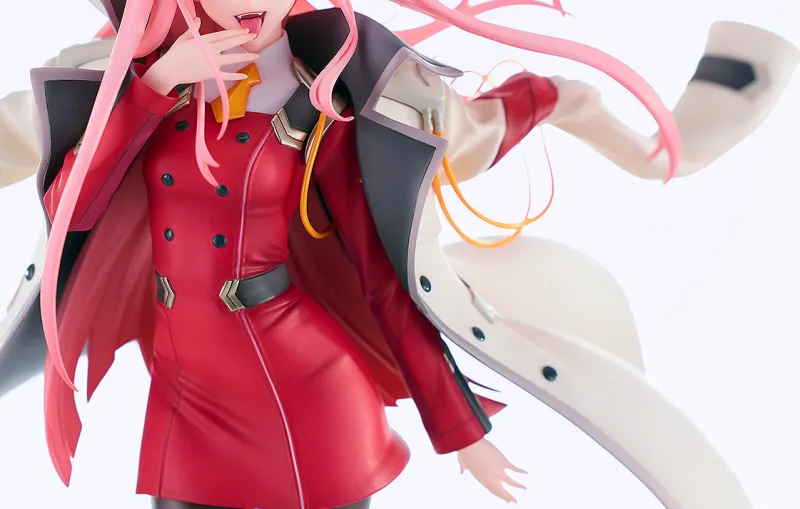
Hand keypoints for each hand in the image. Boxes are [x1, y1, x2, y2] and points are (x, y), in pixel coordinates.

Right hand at [143, 18, 258, 94]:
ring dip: (246, 57)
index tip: (245, 30)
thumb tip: (199, 20)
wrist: (170, 70)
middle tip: (254, 36)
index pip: (223, 35)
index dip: (235, 32)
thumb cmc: (175, 54)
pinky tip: (244, 76)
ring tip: (257, 56)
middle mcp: (210, 50)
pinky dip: (235, 76)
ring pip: (232, 59)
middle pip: (230, 43)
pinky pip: (226, 75)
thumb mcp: (184, 38)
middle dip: (243, 39)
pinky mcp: (211, 74)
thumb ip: (194, 29)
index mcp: (204, 40)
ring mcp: (212, 62)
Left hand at [457, 438, 526, 502]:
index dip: (500, 496)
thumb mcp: (463, 464)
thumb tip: (461, 472)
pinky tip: (526, 473)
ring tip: (525, 489)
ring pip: (512, 482)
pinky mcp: (504, 463)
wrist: (470, 444)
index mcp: (483, 481)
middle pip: (503, 492)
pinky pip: (514, 469)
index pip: (493, 491)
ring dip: (519, 486)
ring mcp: (499, 472)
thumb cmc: (465, 452)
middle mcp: (492, 479)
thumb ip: (463, 469)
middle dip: (510, 497)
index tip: (506, 500)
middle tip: (515, 502)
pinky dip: (521, 472)